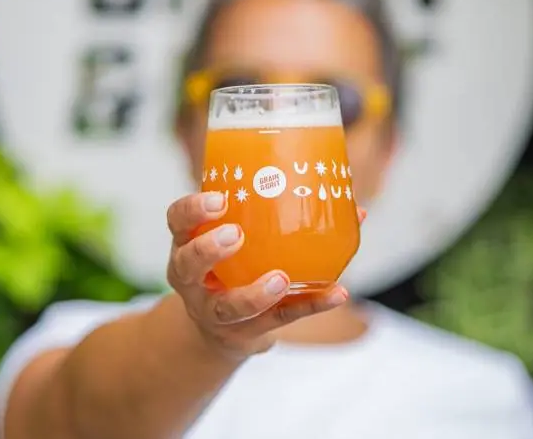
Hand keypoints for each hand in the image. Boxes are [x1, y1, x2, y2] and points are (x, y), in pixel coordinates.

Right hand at [165, 191, 363, 358]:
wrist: (220, 328)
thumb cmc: (233, 265)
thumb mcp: (235, 238)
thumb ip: (276, 216)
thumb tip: (355, 206)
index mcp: (188, 243)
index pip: (177, 220)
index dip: (192, 210)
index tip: (218, 199)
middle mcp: (193, 280)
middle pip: (188, 265)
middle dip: (208, 250)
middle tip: (235, 235)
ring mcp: (215, 310)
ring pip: (229, 306)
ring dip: (255, 293)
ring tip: (281, 278)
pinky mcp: (246, 331)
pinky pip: (278, 320)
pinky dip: (310, 306)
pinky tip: (337, 293)